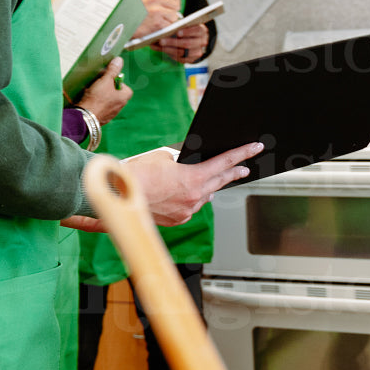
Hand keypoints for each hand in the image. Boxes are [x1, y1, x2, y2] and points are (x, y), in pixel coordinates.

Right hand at [62, 142, 262, 231]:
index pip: (225, 163)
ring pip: (204, 196)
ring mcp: (186, 212)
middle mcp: (194, 199)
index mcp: (193, 180)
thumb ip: (182, 159)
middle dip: (233, 173)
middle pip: (219, 182)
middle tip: (245, 168)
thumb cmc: (135, 174)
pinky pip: (190, 207)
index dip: (242, 154)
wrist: (114, 196)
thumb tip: (190, 159)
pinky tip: (187, 193)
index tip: (255, 148)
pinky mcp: (176, 221)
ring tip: (212, 178)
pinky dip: (191, 198)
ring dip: (208, 186)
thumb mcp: (163, 157)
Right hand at [78, 57, 130, 122]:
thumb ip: (112, 70)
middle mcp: (119, 107)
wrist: (85, 117)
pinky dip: (96, 103)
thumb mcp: (105, 80)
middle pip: (117, 94)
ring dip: (102, 96)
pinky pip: (101, 108)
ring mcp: (111, 114)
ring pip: (108, 101)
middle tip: (100, 84)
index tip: (110, 79)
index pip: (126, 88)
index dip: (119, 82)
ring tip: (92, 91)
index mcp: (123, 98)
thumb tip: (119, 60)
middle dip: (108, 88)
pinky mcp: (102, 118)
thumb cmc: (97, 98)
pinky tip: (89, 100)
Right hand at [134, 0, 180, 39]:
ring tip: (158, 22)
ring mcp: (156, 10)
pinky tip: (156, 28)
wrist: (121, 25)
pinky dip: (165, 29)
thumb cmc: (131, 13)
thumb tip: (175, 5)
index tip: (174, 5)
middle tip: (166, 17)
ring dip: (169, 21)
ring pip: (174, 16)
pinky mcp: (157, 23)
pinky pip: (169, 26)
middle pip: (175, 5)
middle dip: (172, 12)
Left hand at [152, 22, 207, 63]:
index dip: (187, 32)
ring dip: (169, 49)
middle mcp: (202, 42)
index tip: (177, 32)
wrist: (194, 40)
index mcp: (202, 31)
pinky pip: (180, 58)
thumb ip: (179, 25)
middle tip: (161, 40)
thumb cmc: (187, 29)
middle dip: (173, 42)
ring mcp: (197, 52)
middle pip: (187, 43)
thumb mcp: (186, 25)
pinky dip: (170, 54)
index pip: (196, 30)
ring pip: (183, 52)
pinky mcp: (191, 60)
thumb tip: (167, 27)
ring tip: (159, 45)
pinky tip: (162, 49)